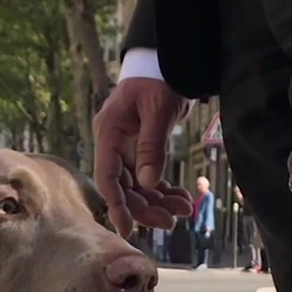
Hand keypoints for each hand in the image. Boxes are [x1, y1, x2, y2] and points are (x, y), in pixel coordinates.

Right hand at [94, 77, 193, 236]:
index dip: (116, 204)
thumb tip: (148, 184)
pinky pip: (150, 177)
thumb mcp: (158, 110)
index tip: (126, 228)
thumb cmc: (159, 78)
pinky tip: (182, 199)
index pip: (107, 176)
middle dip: (146, 207)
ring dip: (159, 202)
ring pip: (138, 186)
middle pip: (123, 187)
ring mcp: (127, 148)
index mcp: (108, 132)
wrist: (169, 63)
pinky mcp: (141, 150)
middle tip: (171, 222)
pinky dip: (165, 190)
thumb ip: (152, 147)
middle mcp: (113, 143)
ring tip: (185, 209)